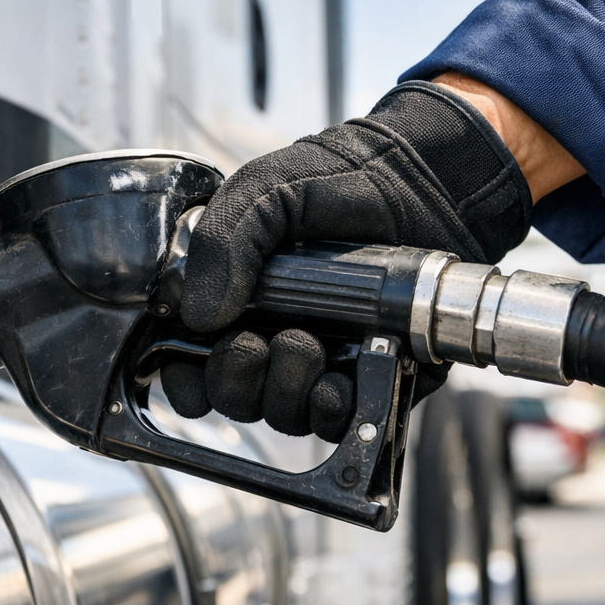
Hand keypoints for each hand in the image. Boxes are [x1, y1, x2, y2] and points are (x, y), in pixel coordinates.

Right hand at [163, 80, 541, 439]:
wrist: (420, 182)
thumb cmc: (336, 182)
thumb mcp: (262, 193)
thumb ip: (221, 242)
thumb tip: (199, 318)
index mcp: (233, 304)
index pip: (188, 367)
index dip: (184, 376)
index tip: (190, 358)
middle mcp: (272, 340)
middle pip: (233, 399)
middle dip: (237, 380)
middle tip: (258, 341)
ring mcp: (321, 364)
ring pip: (282, 415)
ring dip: (285, 391)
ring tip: (306, 344)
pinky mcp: (371, 377)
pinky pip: (342, 422)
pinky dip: (332, 409)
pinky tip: (335, 380)